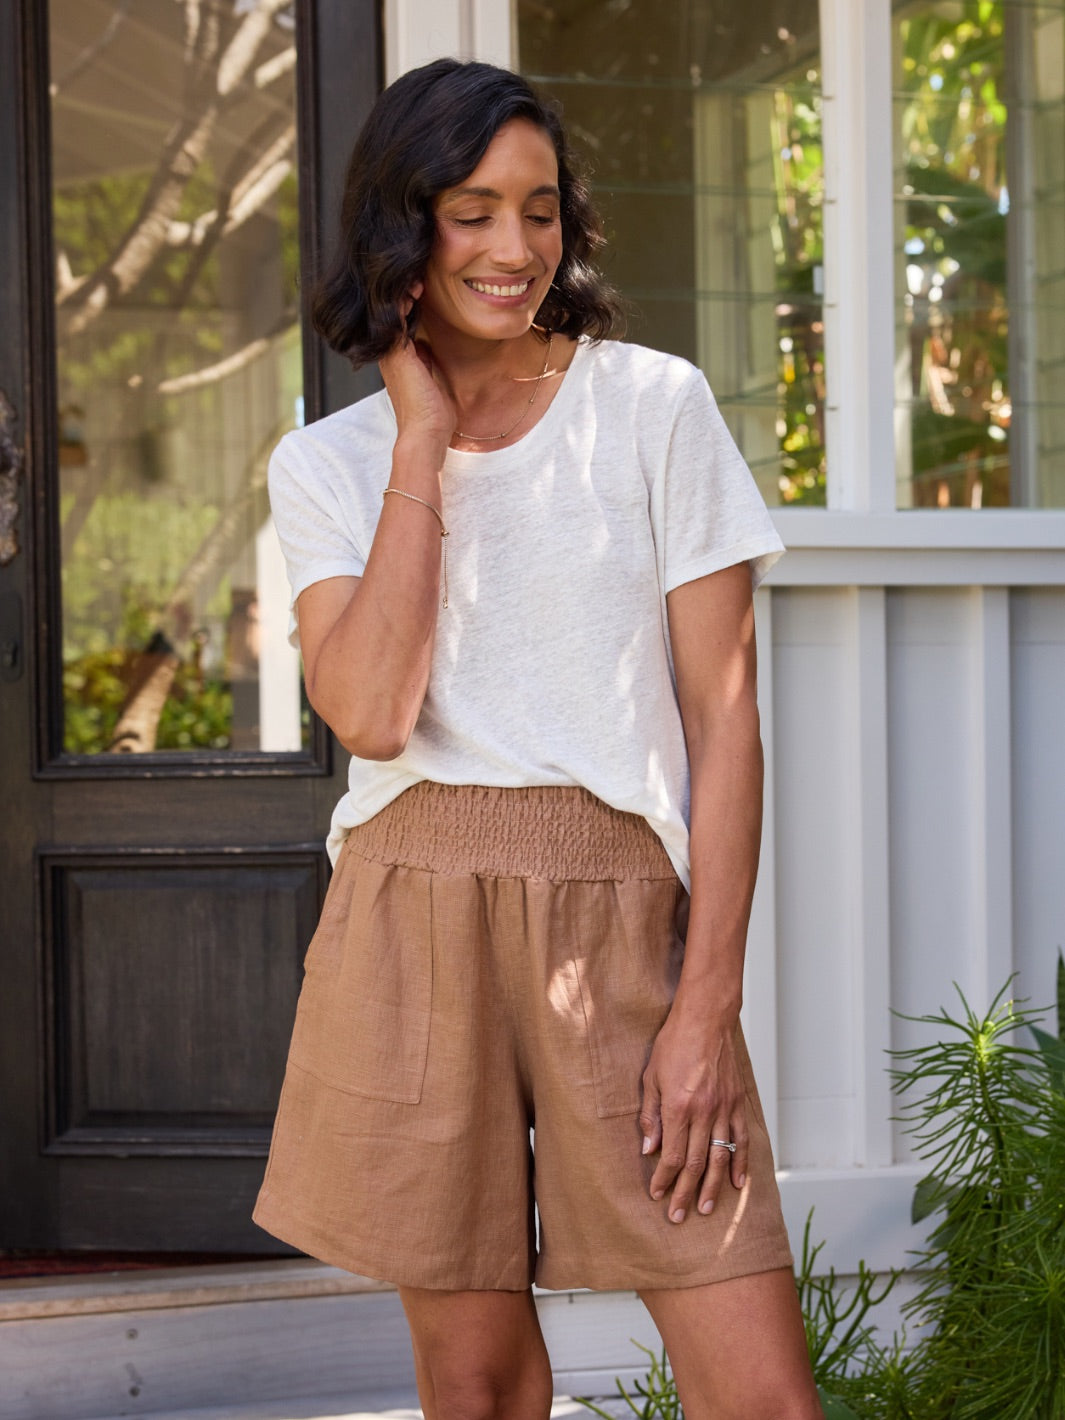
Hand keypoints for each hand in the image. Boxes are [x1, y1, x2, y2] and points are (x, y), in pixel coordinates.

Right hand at [378, 284, 454, 458]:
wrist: (427, 432)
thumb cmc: (434, 411)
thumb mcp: (430, 375)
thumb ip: (426, 356)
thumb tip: (429, 342)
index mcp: (395, 355)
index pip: (396, 317)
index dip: (407, 298)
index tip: (423, 282)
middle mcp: (387, 350)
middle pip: (389, 310)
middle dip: (402, 288)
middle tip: (418, 269)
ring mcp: (388, 350)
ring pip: (389, 309)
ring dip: (403, 289)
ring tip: (418, 273)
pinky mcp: (395, 352)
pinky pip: (395, 316)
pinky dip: (404, 299)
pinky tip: (417, 286)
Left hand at [639, 1003, 748, 1222]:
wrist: (706, 1019)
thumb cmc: (674, 1043)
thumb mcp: (651, 1077)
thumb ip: (651, 1116)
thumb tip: (648, 1150)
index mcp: (678, 1107)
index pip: (670, 1155)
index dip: (663, 1179)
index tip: (657, 1194)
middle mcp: (703, 1112)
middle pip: (694, 1163)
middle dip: (684, 1192)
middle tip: (678, 1216)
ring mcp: (724, 1109)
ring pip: (719, 1158)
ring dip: (711, 1187)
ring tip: (704, 1209)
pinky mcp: (737, 1103)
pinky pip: (741, 1140)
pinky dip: (740, 1163)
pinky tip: (737, 1183)